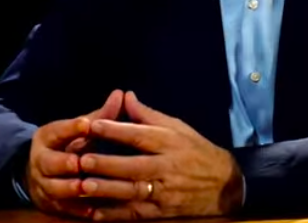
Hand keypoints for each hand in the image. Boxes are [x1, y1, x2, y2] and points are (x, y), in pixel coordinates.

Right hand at [25, 90, 123, 217]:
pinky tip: (91, 211)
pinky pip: (62, 208)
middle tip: (77, 162)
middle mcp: (41, 160)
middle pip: (48, 162)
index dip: (71, 128)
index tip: (85, 124)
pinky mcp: (50, 203)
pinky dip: (76, 209)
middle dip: (63, 163)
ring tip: (84, 187)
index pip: (57, 130)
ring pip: (53, 187)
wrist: (40, 172)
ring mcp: (44, 183)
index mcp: (48, 137)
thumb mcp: (79, 129)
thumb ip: (101, 116)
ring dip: (68, 188)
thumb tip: (122, 94)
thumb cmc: (70, 145)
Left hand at [77, 91, 244, 219]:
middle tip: (83, 160)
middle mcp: (167, 167)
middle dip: (107, 164)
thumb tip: (126, 96)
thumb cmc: (197, 151)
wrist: (224, 185)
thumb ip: (148, 115)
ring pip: (133, 192)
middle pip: (134, 166)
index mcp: (170, 143)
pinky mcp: (163, 212)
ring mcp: (165, 192)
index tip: (93, 125)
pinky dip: (116, 214)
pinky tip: (96, 213)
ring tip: (84, 186)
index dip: (115, 130)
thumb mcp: (178, 128)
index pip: (140, 135)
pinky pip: (136, 213)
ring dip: (107, 190)